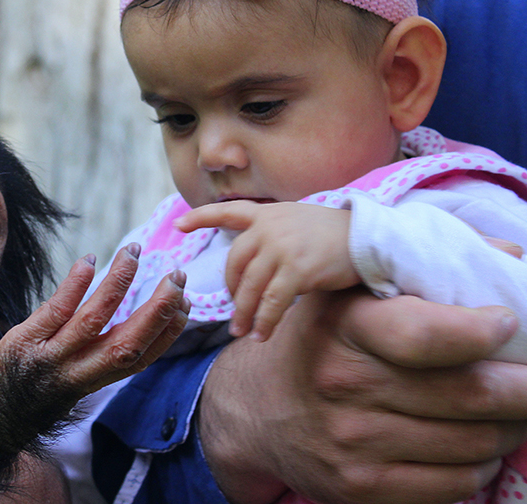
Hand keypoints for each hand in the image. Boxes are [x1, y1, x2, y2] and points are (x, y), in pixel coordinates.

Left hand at [0, 242, 189, 396]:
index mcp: (95, 380)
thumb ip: (103, 355)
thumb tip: (140, 323)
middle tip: (177, 276)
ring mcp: (50, 357)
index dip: (167, 333)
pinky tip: (90, 260)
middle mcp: (78, 372)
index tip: (186, 304)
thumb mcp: (76, 381)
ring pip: (92, 320)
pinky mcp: (24, 341)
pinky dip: (74, 285)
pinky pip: (54, 311)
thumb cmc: (36, 389)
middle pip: (125, 343)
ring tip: (132, 252)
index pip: (141, 358)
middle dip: (156, 310)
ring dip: (117, 284)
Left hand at [177, 201, 358, 340]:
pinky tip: (262, 334)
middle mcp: (269, 227)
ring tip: (242, 331)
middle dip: (231, 292)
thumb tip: (248, 265)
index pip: (227, 212)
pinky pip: (271, 302)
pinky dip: (264, 321)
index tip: (178, 226)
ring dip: (244, 314)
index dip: (200, 218)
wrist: (368, 238)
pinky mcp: (297, 270)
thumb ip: (269, 235)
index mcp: (267, 214)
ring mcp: (281, 247)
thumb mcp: (295, 222)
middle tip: (234, 312)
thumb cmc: (333, 236)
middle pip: (234, 264)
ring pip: (249, 287)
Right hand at [198, 288, 526, 503]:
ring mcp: (351, 441)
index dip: (480, 331)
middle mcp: (343, 383)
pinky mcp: (360, 487)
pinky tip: (476, 444)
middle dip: (524, 387)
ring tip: (510, 410)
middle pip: (471, 393)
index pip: (424, 333)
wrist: (252, 409)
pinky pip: (455, 483)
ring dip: (510, 426)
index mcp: (343, 326)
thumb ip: (414, 274)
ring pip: (474, 442)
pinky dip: (482, 464)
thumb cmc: (318, 343)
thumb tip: (510, 255)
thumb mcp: (344, 296)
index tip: (507, 323)